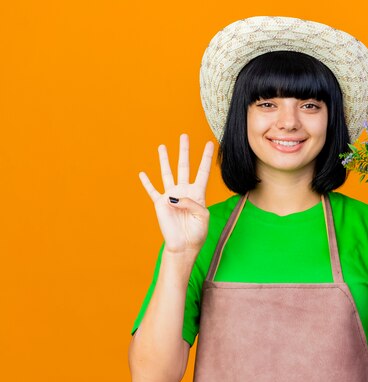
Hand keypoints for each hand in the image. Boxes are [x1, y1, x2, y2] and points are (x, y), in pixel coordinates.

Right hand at [139, 134, 214, 254]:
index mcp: (198, 193)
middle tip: (184, 136)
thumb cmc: (196, 232)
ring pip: (167, 173)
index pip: (203, 171)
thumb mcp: (202, 216)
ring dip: (164, 160)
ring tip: (162, 146)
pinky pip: (152, 190)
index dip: (206, 158)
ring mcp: (171, 196)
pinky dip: (146, 182)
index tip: (210, 144)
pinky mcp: (160, 203)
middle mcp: (184, 191)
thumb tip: (175, 196)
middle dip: (184, 151)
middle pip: (184, 166)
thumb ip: (192, 203)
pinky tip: (142, 173)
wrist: (184, 245)